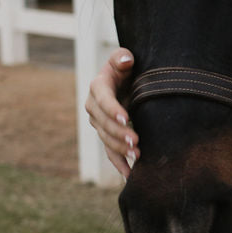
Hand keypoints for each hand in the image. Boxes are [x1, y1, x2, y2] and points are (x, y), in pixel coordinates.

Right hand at [85, 50, 136, 178]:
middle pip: (104, 123)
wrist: (125, 80)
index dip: (112, 109)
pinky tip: (129, 174)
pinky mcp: (106, 134)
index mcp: (98, 86)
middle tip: (136, 141)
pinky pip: (110, 151)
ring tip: (137, 155)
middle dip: (119, 133)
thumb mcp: (124, 59)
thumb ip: (123, 57)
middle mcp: (94, 106)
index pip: (103, 99)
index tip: (126, 117)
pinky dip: (119, 163)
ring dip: (120, 149)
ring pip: (106, 138)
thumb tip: (126, 59)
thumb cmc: (127, 67)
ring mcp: (99, 122)